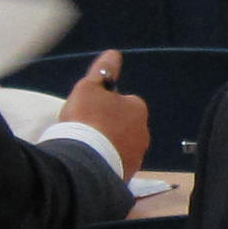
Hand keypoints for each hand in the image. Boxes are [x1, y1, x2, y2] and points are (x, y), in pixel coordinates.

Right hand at [59, 51, 151, 172]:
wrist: (84, 160)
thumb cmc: (86, 119)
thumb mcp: (89, 87)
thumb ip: (103, 71)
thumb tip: (114, 54)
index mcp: (137, 108)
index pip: (124, 101)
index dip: (105, 104)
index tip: (89, 109)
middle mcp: (143, 132)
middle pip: (124, 125)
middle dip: (109, 126)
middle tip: (86, 129)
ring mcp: (137, 155)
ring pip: (121, 145)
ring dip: (108, 145)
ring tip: (87, 146)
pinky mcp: (128, 174)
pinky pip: (116, 163)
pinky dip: (107, 161)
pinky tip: (91, 161)